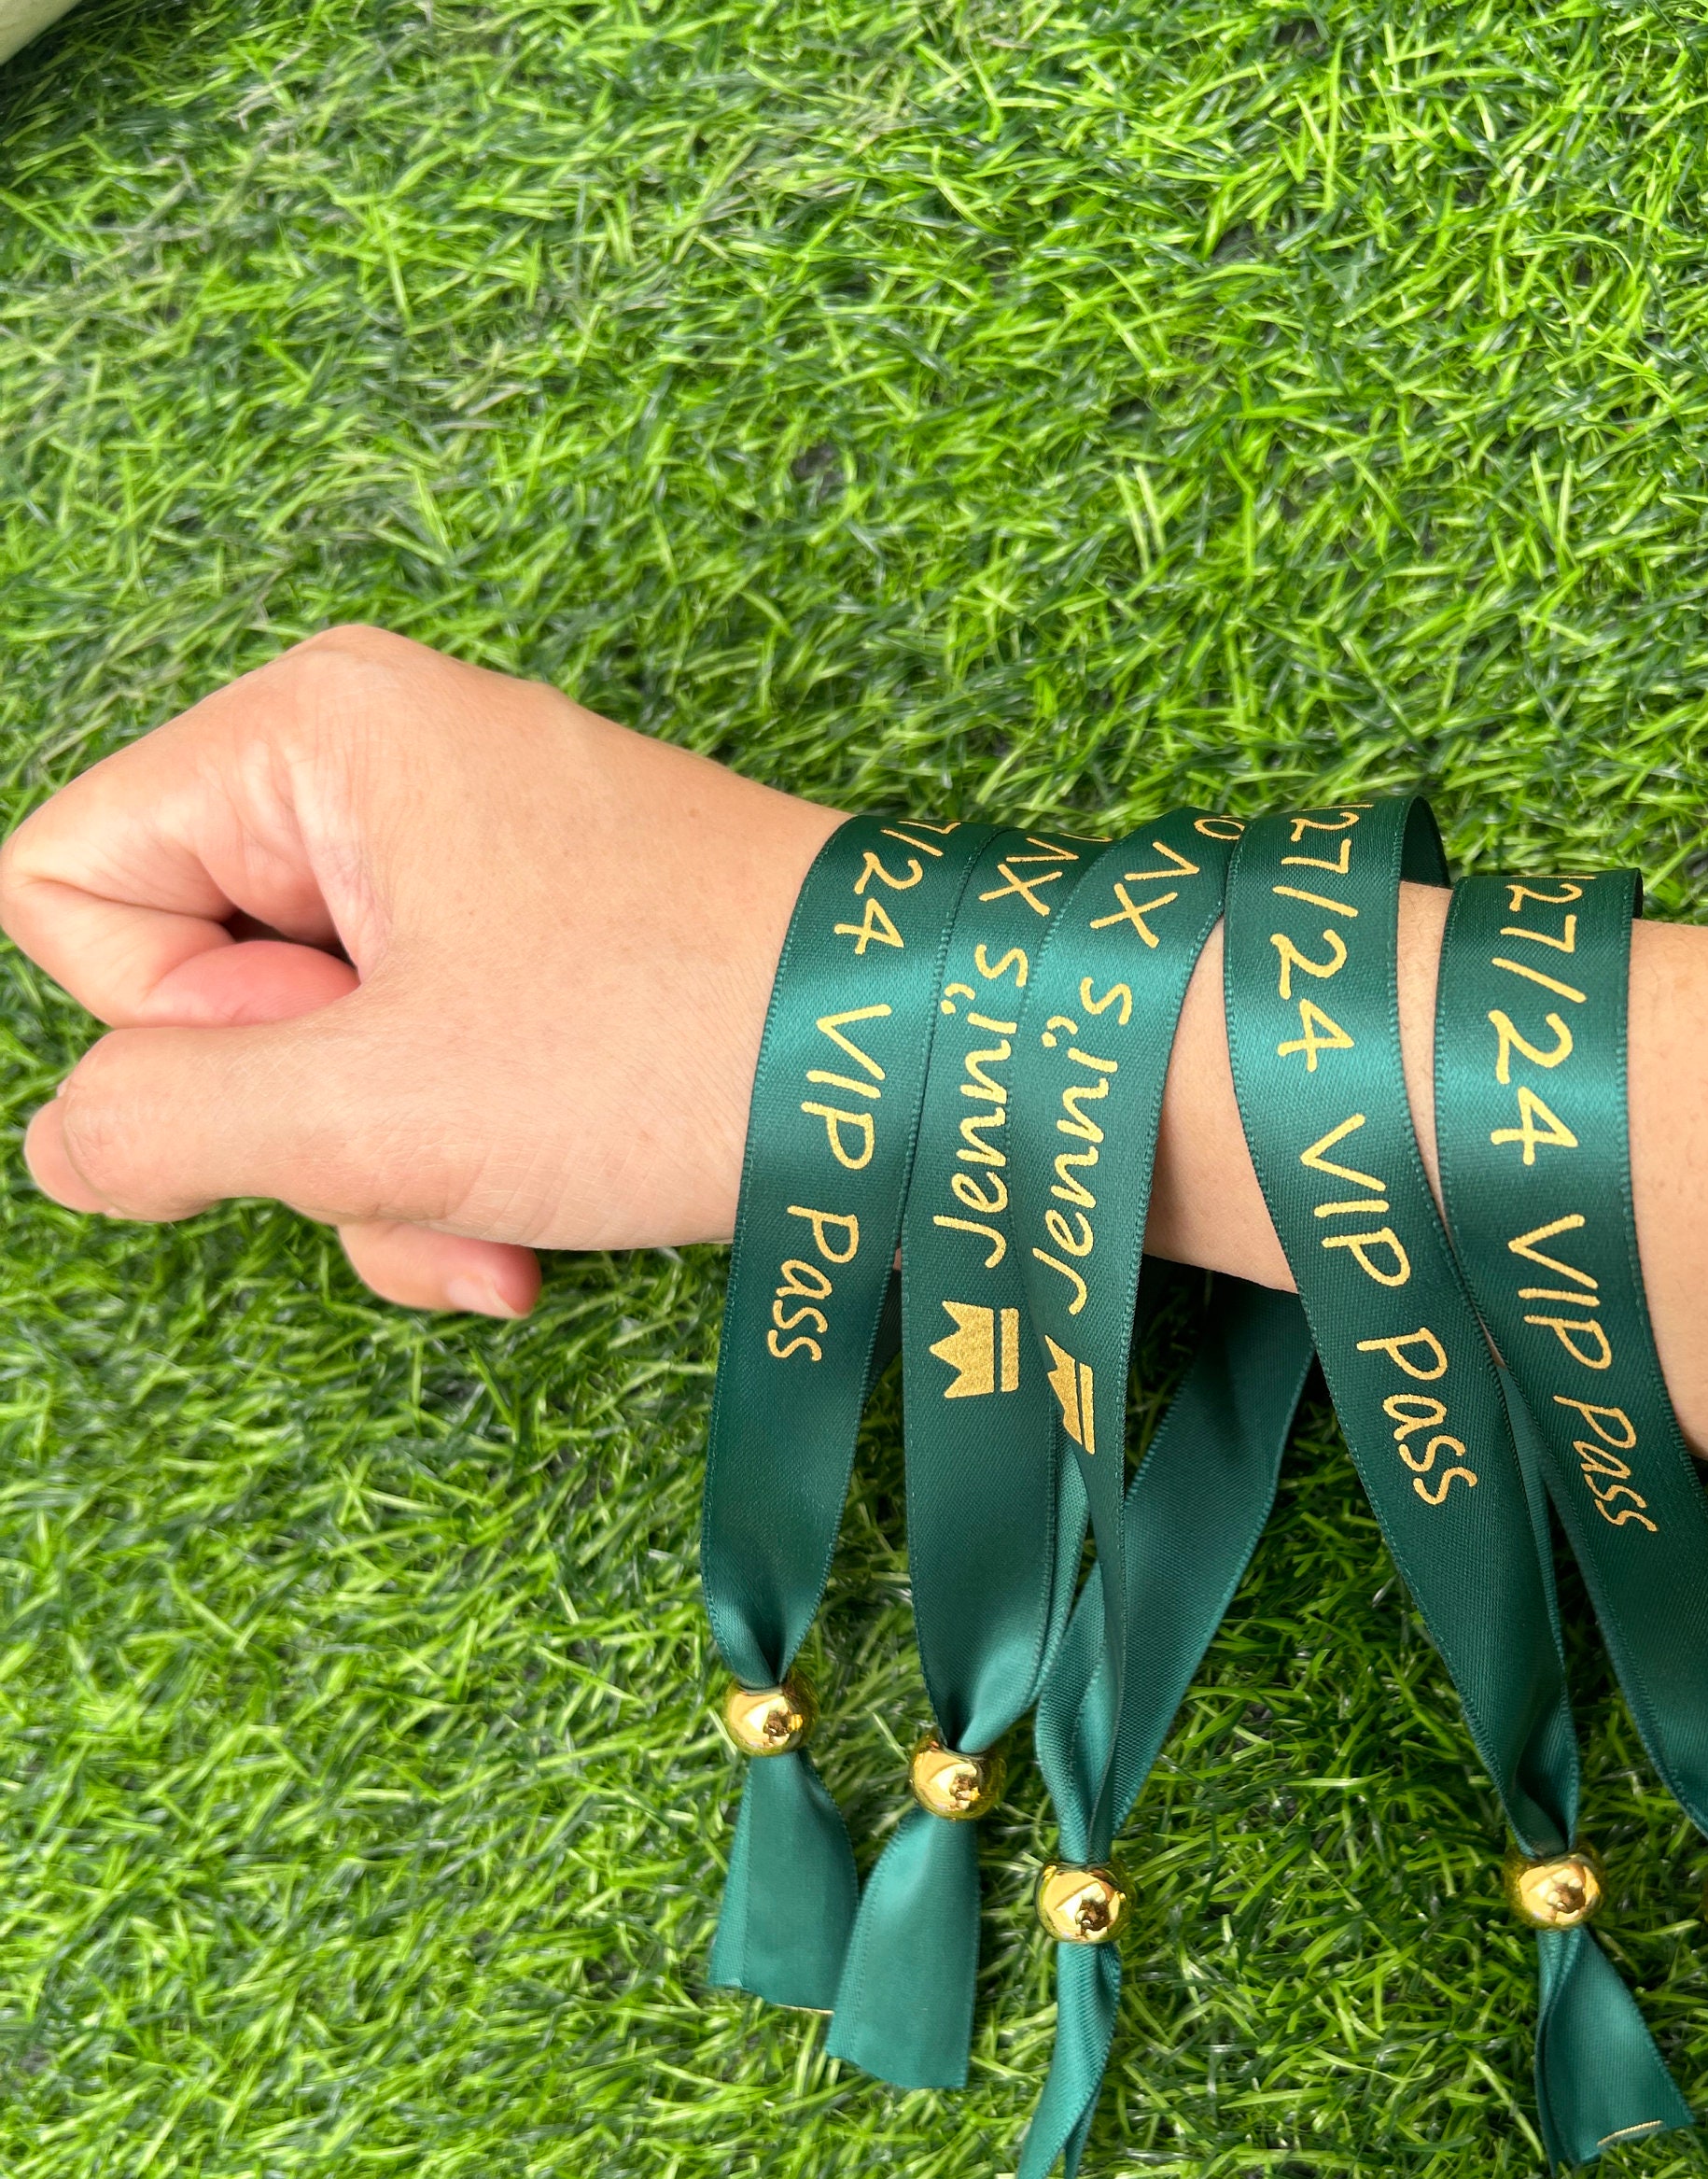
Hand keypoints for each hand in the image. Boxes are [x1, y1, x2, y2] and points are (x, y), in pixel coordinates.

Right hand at [0, 625, 841, 1313]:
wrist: (936, 1066)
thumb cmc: (675, 1047)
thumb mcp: (379, 1111)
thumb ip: (173, 1124)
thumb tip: (72, 1144)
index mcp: (312, 735)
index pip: (68, 887)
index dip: (167, 1030)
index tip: (324, 1064)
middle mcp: (383, 762)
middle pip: (202, 983)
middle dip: (303, 1128)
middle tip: (428, 1156)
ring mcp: (477, 850)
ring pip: (318, 1052)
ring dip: (390, 1179)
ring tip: (507, 1222)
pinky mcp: (554, 934)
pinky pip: (428, 1060)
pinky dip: (465, 1161)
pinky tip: (545, 1227)